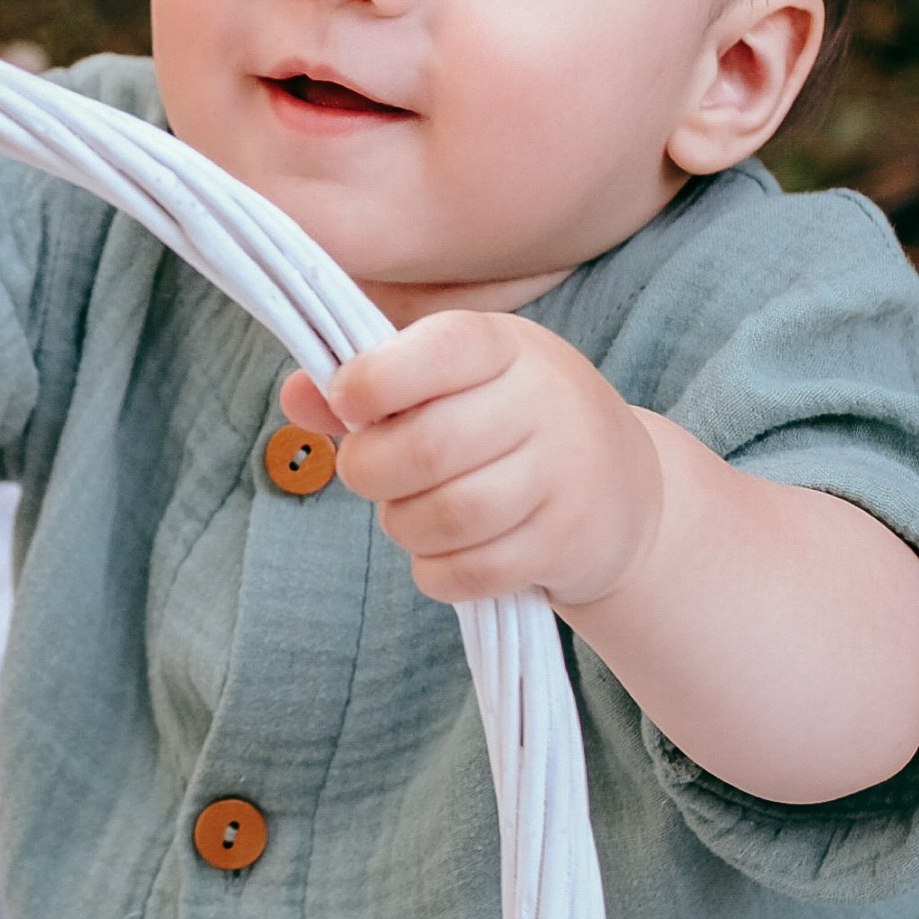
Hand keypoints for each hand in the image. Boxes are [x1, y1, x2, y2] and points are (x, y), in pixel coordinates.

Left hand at [283, 314, 664, 609]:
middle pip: (427, 446)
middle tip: (369, 471)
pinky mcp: (566, 542)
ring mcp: (562, 475)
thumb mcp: (453, 383)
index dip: (374, 380)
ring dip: (402, 524)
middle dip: (369, 469)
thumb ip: (371, 387)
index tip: (348, 402)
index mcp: (505, 346)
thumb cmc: (510, 424)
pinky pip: (471, 571)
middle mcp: (543, 403)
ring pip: (447, 516)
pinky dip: (436, 571)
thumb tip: (296, 395)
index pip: (439, 348)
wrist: (622, 491)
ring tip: (408, 512)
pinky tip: (443, 552)